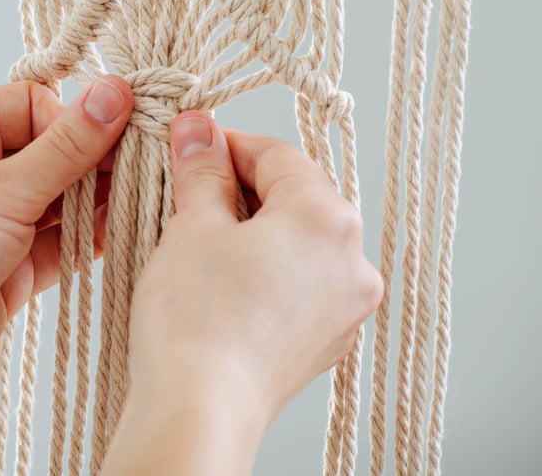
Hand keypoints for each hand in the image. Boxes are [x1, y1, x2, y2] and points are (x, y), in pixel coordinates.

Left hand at [0, 76, 133, 417]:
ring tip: (146, 193)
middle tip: (148, 161)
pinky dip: (85, 238)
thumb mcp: (4, 188)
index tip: (119, 132)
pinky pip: (54, 243)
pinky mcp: (2, 271)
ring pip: (55, 199)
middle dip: (94, 159)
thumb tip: (114, 92)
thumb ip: (67, 147)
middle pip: (48, 151)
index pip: (30, 104)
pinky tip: (122, 229)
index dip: (74, 118)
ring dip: (95, 200)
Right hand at [110, 112, 381, 473]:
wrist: (200, 411)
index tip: (190, 144)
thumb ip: (202, 170)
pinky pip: (301, 284)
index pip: (278, 154)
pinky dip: (267, 270)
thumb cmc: (196, 320)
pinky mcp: (328, 341)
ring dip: (254, 228)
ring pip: (299, 241)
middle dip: (241, 187)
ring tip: (199, 236)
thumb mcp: (191, 226)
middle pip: (296, 196)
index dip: (227, 144)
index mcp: (327, 218)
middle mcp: (353, 260)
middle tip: (187, 189)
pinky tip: (222, 280)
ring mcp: (346, 307)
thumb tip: (199, 130)